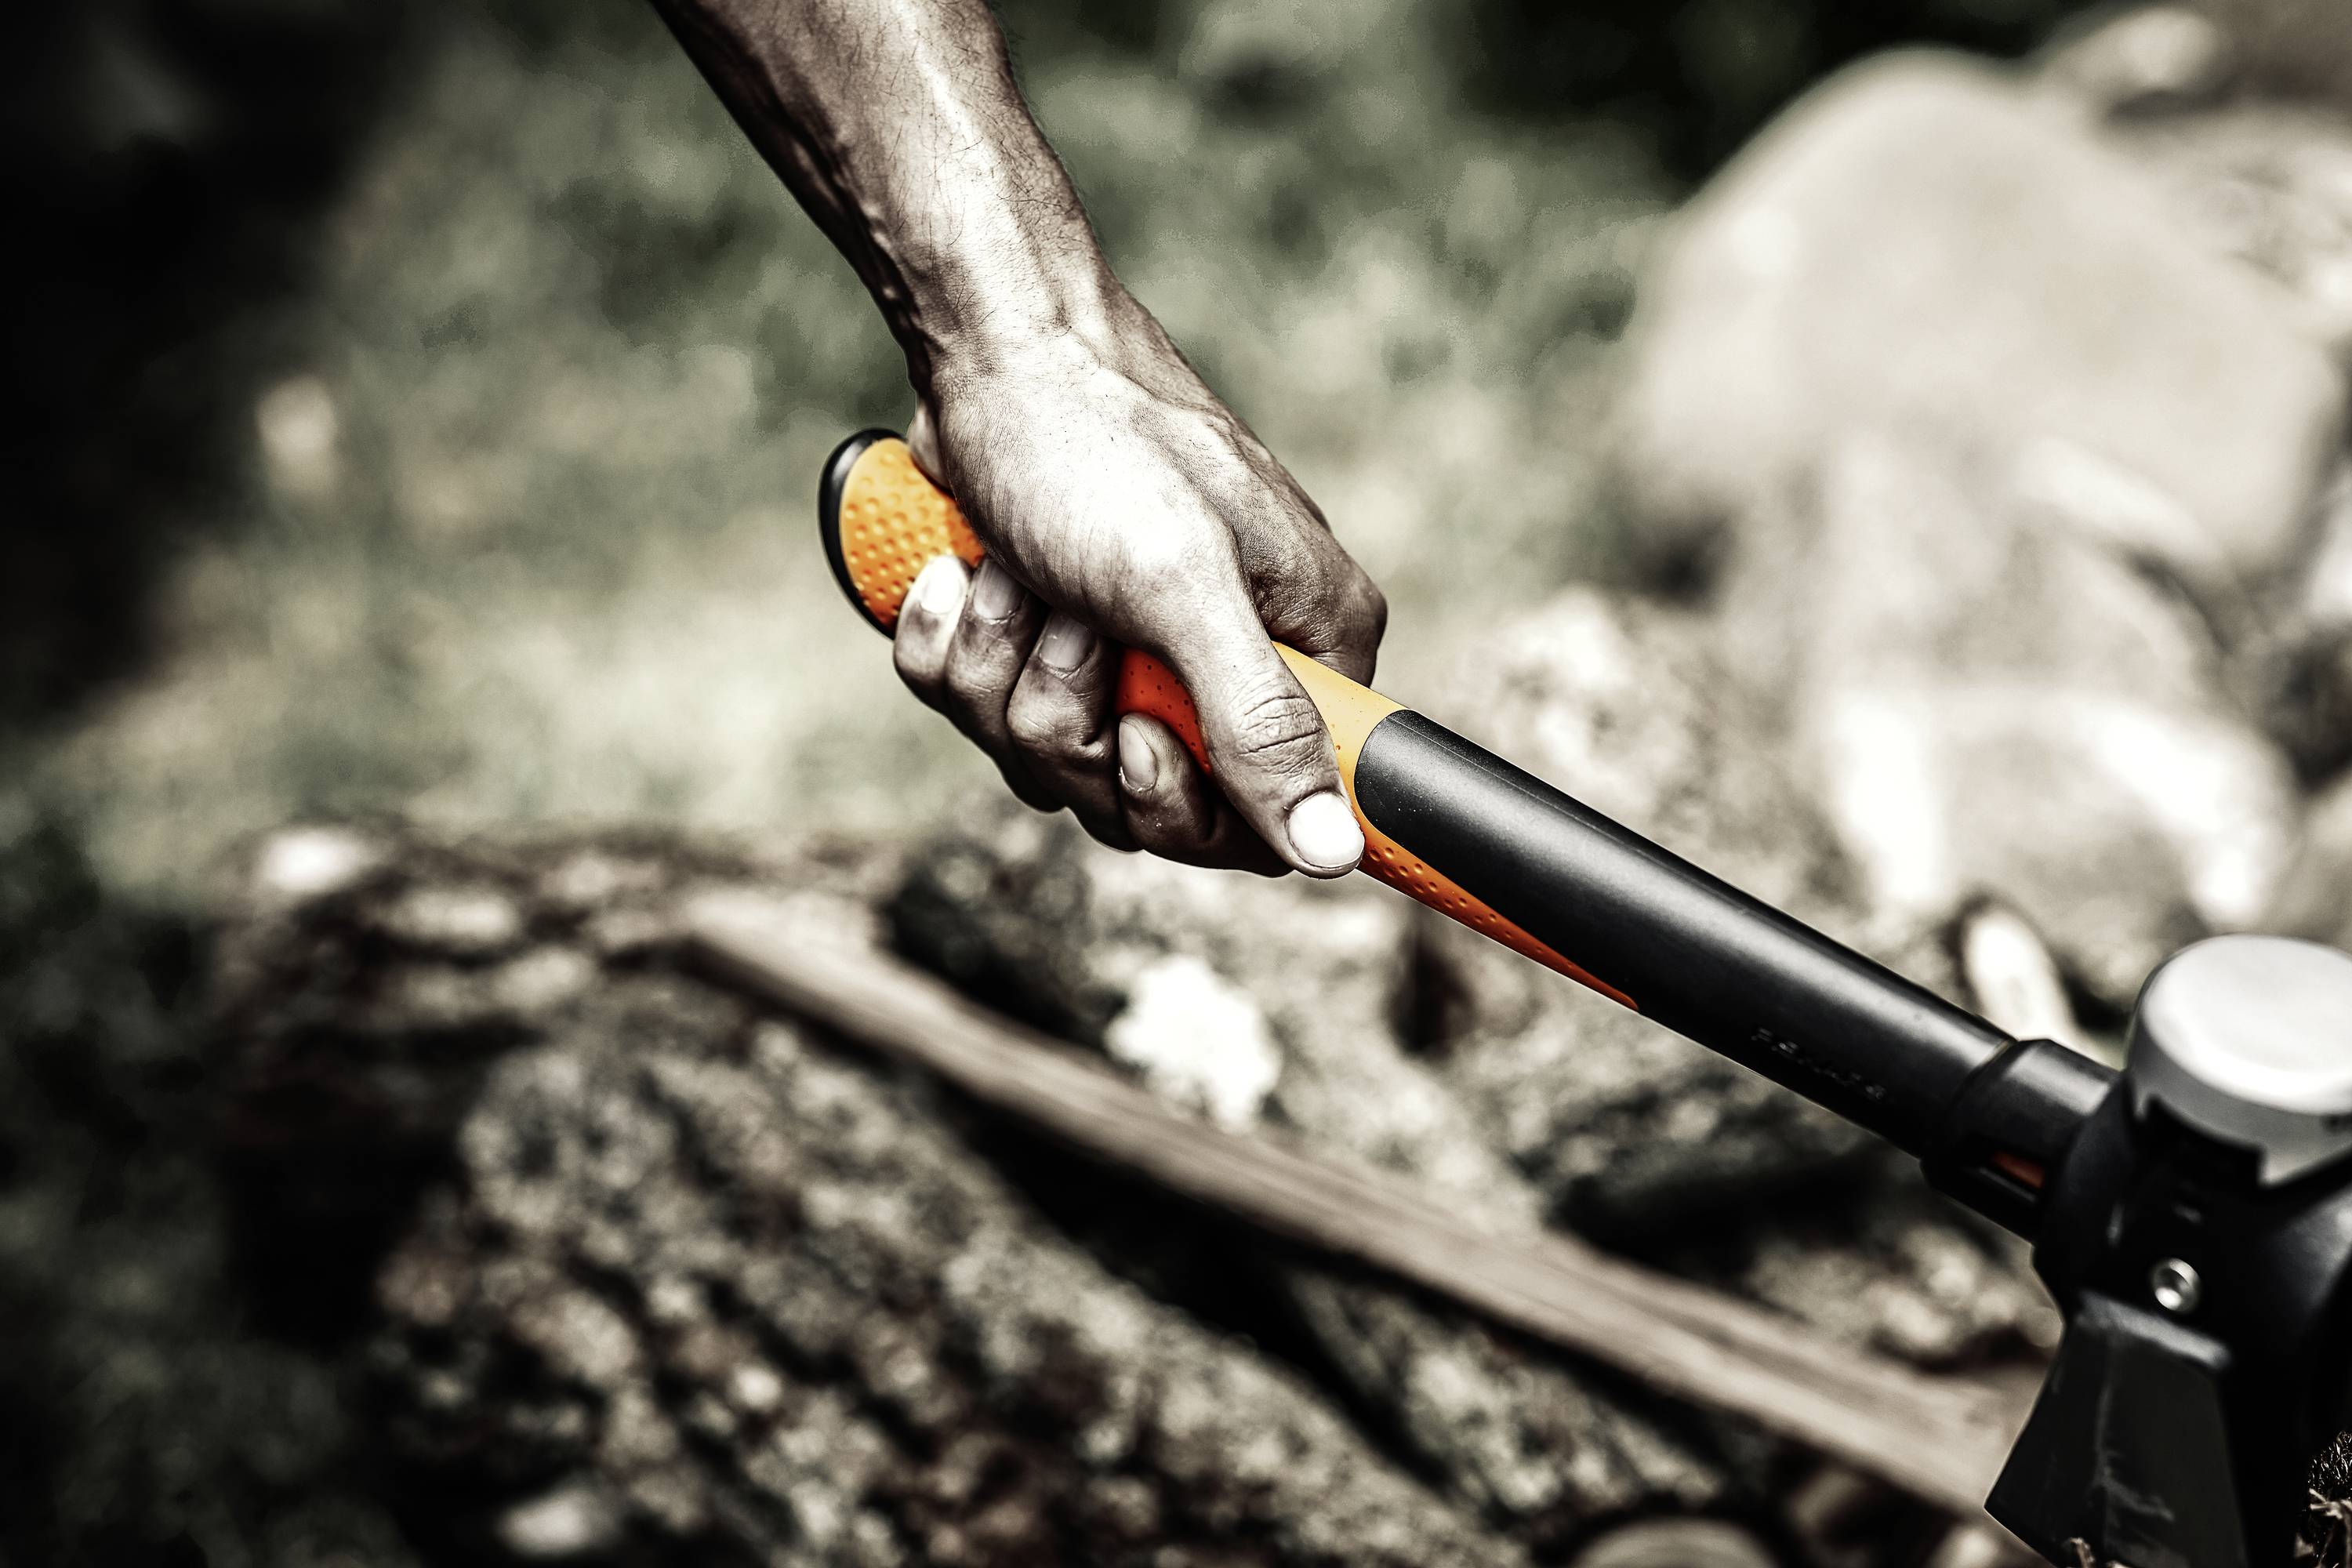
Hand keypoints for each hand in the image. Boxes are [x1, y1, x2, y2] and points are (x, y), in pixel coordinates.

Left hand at [887, 299, 1385, 876]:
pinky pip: (986, 712)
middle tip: (1071, 624)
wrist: (989, 351)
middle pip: (1146, 805)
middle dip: (1070, 725)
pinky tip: (963, 573)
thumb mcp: (1182, 585)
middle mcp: (1239, 661)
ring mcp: (1138, 658)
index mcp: (1313, 647)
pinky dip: (955, 646)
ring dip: (1004, 670)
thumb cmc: (1096, 442)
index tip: (1137, 736)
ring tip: (1017, 575)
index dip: (1186, 804)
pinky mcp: (1054, 642)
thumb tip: (1335, 850)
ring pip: (1052, 760)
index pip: (1276, 821)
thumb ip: (1261, 723)